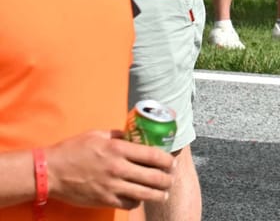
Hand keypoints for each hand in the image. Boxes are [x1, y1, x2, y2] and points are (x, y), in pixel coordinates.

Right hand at [44, 130, 173, 209]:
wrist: (49, 171)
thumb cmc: (72, 150)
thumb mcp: (98, 134)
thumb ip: (119, 136)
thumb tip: (136, 135)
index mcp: (118, 149)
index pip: (154, 156)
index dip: (168, 161)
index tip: (172, 163)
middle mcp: (118, 168)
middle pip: (155, 177)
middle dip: (168, 180)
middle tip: (171, 179)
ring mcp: (111, 186)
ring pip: (146, 193)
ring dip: (159, 194)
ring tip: (164, 193)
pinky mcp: (104, 199)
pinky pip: (129, 203)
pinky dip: (137, 201)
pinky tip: (140, 198)